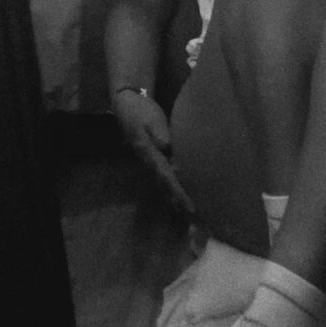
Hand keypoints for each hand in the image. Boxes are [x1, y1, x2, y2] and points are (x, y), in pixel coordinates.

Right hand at [112, 91, 194, 214]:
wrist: (126, 107)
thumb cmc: (141, 111)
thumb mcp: (149, 118)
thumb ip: (158, 132)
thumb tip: (167, 146)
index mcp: (150, 155)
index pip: (168, 178)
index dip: (180, 193)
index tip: (192, 207)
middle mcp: (151, 164)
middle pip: (168, 189)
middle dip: (182, 204)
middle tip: (198, 219)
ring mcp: (152, 165)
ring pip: (167, 188)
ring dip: (179, 202)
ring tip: (194, 217)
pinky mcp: (156, 162)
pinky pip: (167, 181)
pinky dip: (176, 193)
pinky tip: (184, 202)